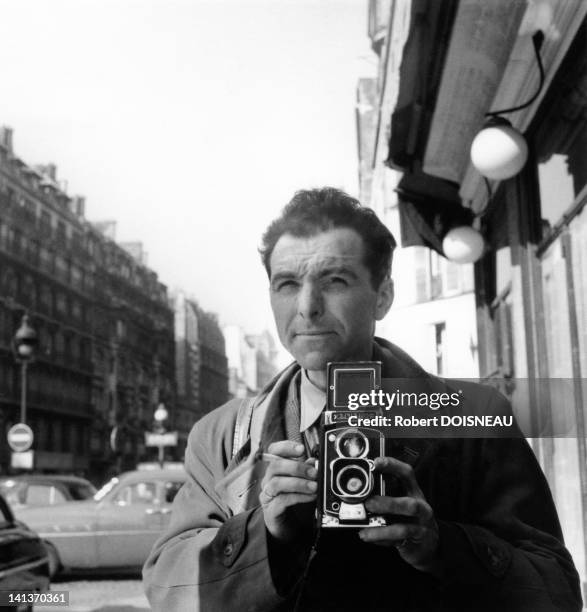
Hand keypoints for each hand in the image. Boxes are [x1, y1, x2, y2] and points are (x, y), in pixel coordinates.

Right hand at [259, 440, 317, 541]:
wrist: (285, 526)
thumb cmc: (292, 501)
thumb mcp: (302, 483)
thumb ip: (306, 471)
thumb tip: (314, 461)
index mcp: (276, 469)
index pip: (274, 451)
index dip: (286, 447)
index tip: (301, 449)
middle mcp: (268, 479)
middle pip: (275, 466)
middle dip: (296, 467)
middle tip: (314, 473)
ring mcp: (268, 495)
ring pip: (276, 483)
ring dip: (298, 483)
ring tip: (314, 487)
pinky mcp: (271, 510)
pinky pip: (282, 500)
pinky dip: (299, 497)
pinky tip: (311, 497)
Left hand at [358, 456, 439, 573]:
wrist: (428, 544)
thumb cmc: (410, 518)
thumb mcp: (401, 502)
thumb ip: (385, 495)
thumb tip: (359, 493)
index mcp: (414, 492)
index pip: (407, 474)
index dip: (393, 466)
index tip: (376, 462)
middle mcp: (421, 508)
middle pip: (410, 505)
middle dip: (389, 504)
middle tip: (369, 503)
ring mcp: (421, 527)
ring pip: (404, 528)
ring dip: (382, 529)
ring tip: (365, 530)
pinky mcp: (416, 542)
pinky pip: (398, 542)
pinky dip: (382, 540)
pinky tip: (368, 537)